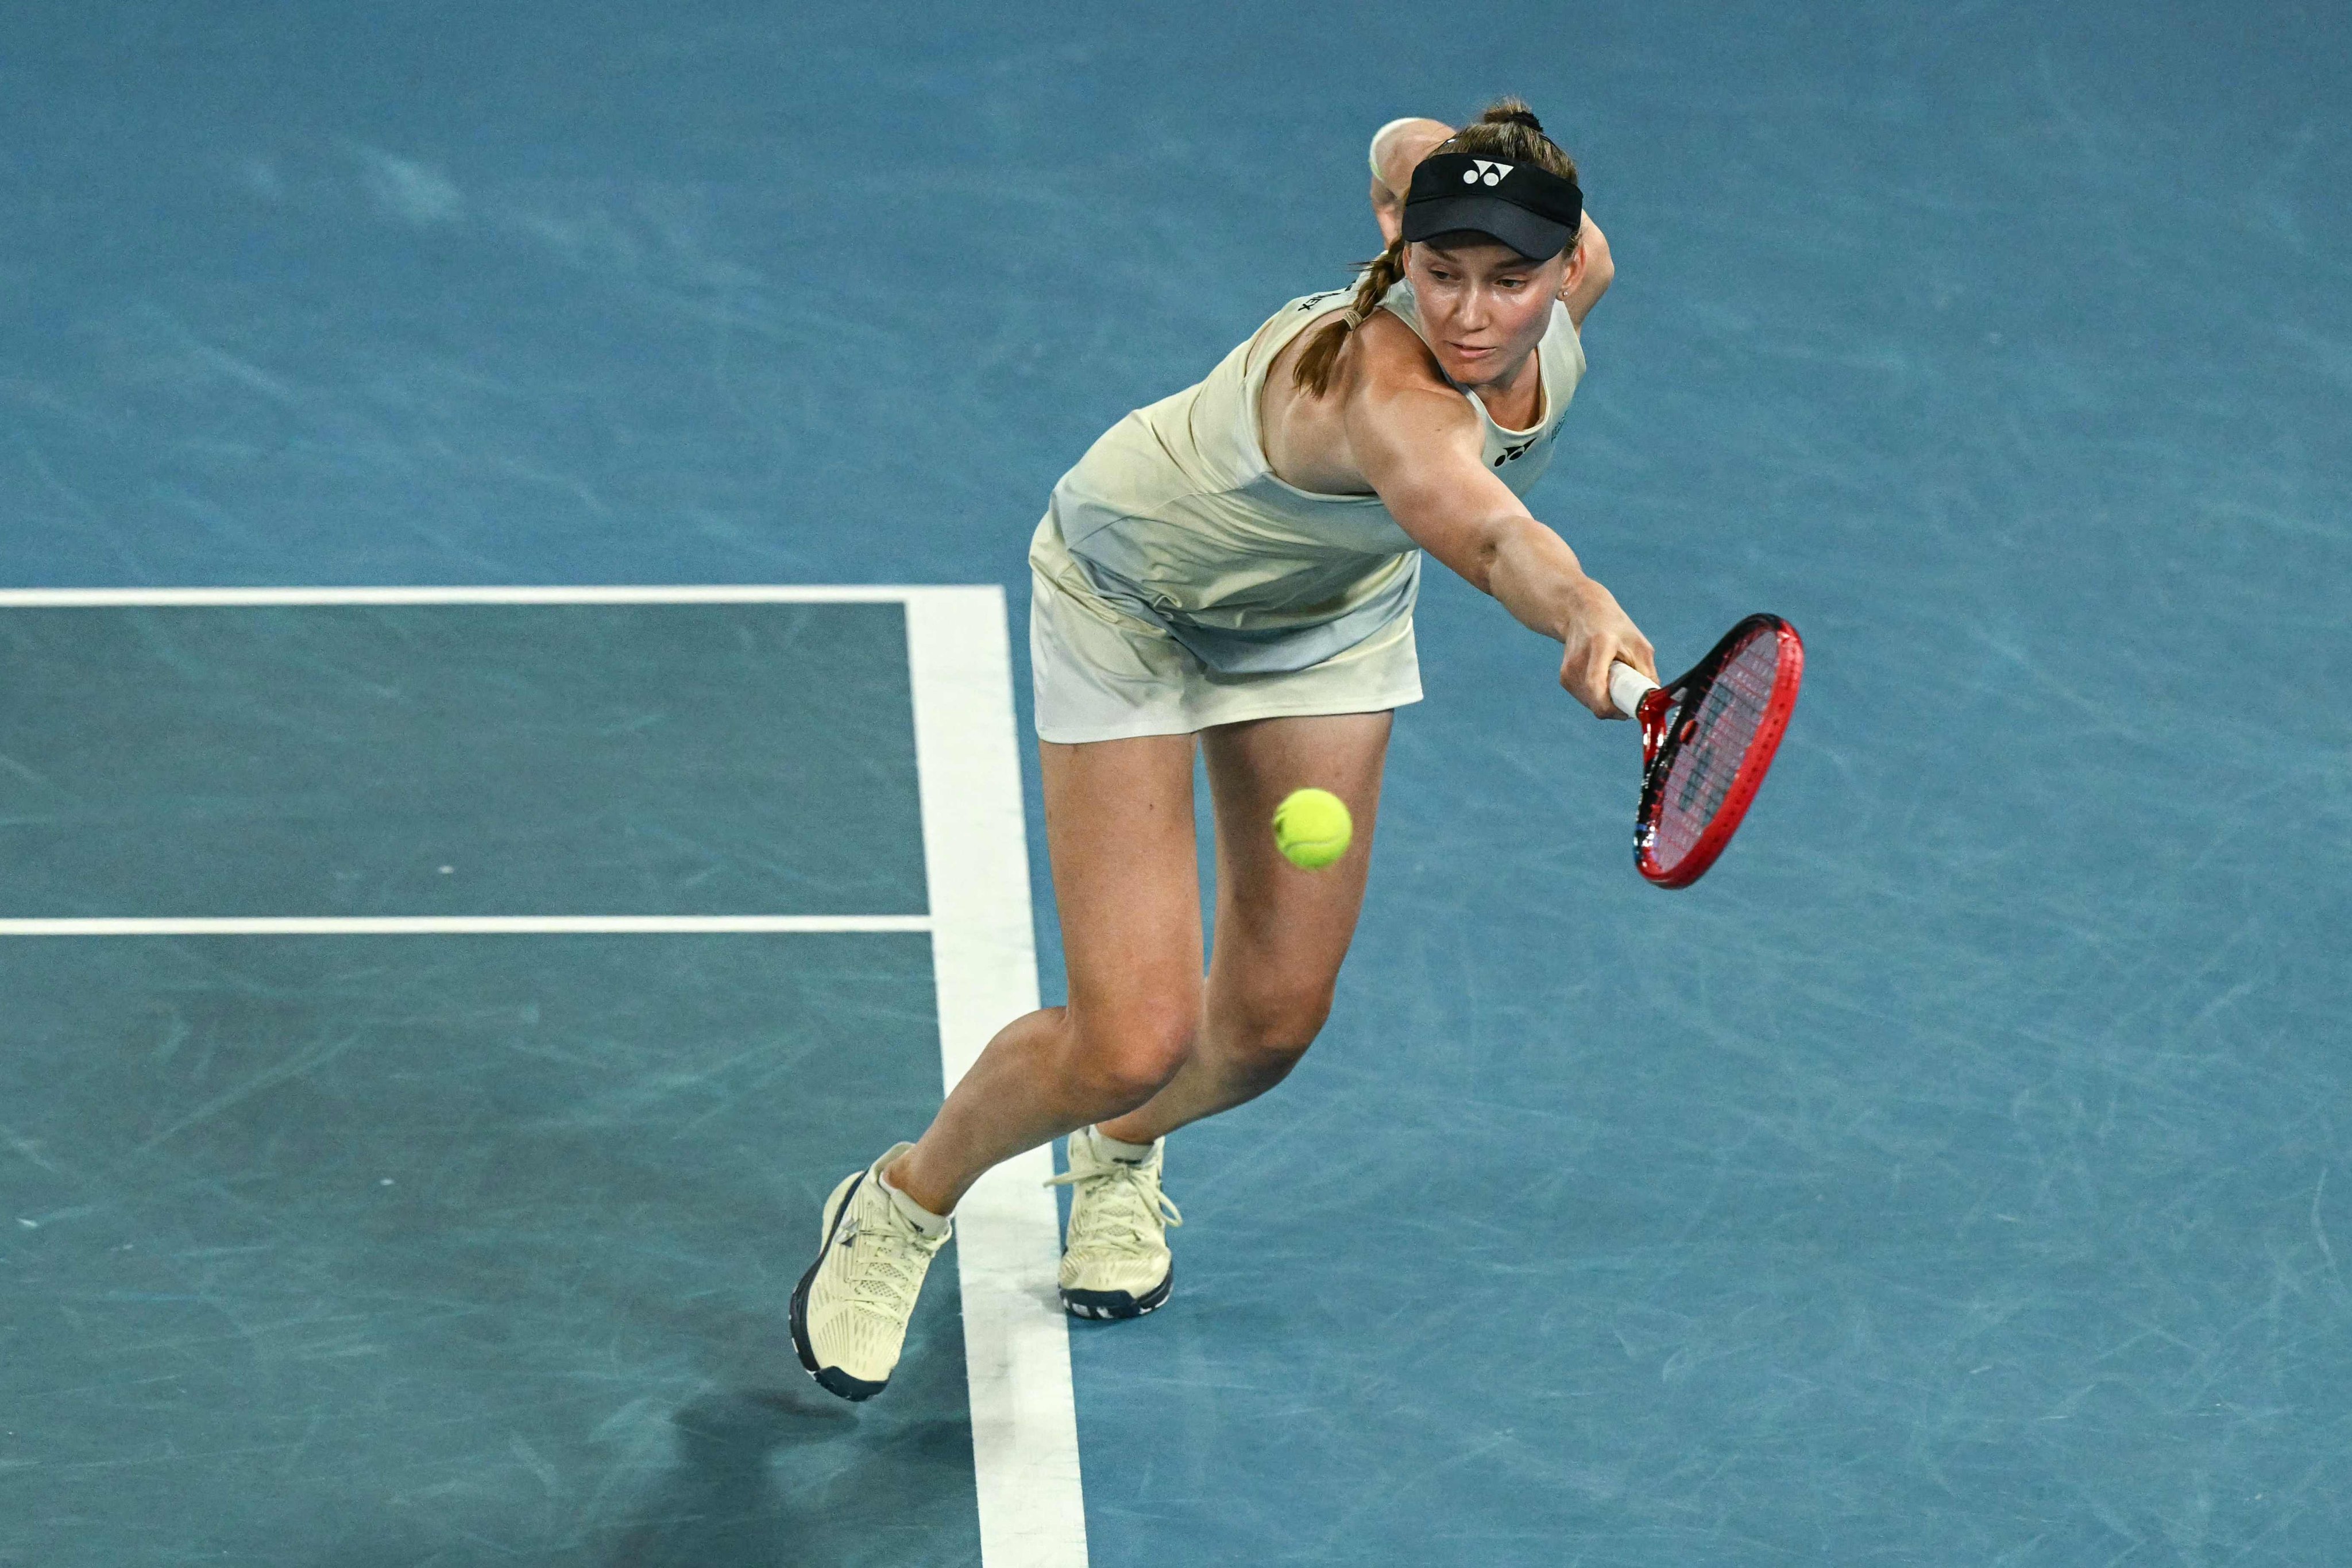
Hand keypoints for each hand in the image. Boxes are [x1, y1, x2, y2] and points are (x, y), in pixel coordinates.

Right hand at [1556, 577, 1655, 718]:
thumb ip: (1647, 673)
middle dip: (1616, 706)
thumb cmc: (1613, 626)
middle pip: (1596, 702)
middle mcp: (1578, 661)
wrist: (1581, 612)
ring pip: (1592, 705)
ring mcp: (1568, 671)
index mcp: (1599, 647)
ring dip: (1608, 702)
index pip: (1597, 688)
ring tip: (1616, 681)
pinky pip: (1586, 700)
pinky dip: (1598, 697)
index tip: (1631, 710)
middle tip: (1629, 695)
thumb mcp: (1638, 644)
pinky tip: (1604, 680)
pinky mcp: (1564, 679)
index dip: (1614, 708)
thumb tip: (1653, 702)